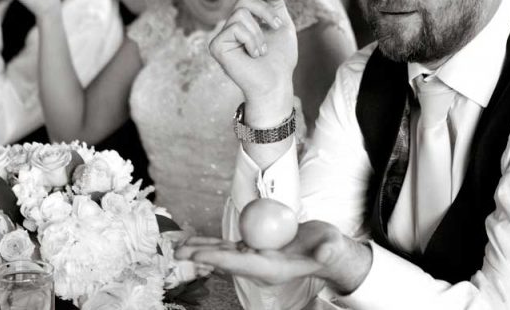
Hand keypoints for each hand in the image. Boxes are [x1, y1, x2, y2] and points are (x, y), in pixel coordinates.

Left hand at [174, 220, 371, 293]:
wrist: (326, 252)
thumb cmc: (328, 248)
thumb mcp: (331, 246)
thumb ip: (328, 249)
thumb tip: (324, 251)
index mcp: (274, 268)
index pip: (243, 263)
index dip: (222, 260)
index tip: (202, 257)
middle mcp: (260, 266)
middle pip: (226, 262)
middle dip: (203, 258)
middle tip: (178, 253)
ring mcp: (257, 258)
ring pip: (225, 255)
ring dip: (203, 251)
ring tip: (180, 247)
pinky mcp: (256, 249)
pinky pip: (231, 247)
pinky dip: (214, 244)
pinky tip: (200, 241)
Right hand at [209, 0, 296, 118]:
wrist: (277, 83)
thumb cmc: (280, 60)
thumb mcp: (282, 26)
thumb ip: (276, 7)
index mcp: (244, 23)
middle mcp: (230, 28)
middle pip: (243, 0)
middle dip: (265, 10)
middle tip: (277, 26)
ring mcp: (221, 37)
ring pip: (240, 13)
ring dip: (259, 32)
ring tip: (262, 50)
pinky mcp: (217, 46)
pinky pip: (235, 27)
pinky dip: (251, 40)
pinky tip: (253, 55)